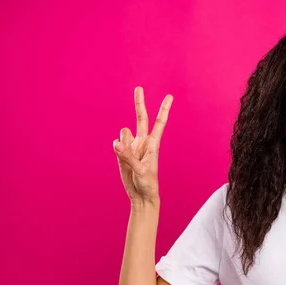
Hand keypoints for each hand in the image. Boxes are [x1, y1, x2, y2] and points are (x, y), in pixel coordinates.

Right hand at [113, 87, 172, 204]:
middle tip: (139, 88)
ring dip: (123, 142)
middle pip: (141, 119)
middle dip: (139, 104)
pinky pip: (116, 145)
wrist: (141, 195)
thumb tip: (116, 142)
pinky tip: (122, 161)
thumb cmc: (147, 184)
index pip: (159, 123)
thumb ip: (128, 156)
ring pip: (124, 134)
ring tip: (129, 160)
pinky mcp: (122, 153)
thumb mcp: (140, 170)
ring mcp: (132, 147)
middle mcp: (143, 142)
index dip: (164, 110)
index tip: (169, 96)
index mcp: (153, 144)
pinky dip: (117, 150)